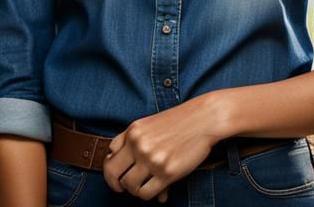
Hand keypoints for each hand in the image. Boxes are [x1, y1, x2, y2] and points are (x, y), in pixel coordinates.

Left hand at [102, 93, 228, 201]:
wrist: (204, 119)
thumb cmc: (178, 122)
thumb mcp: (150, 124)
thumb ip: (132, 140)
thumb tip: (116, 161)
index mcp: (134, 131)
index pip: (109, 155)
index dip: (111, 168)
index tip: (118, 174)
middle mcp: (139, 144)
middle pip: (112, 173)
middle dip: (116, 184)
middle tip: (123, 187)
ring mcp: (152, 159)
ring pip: (129, 186)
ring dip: (135, 189)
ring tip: (145, 184)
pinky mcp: (167, 173)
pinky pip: (146, 194)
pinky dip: (148, 195)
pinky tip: (156, 188)